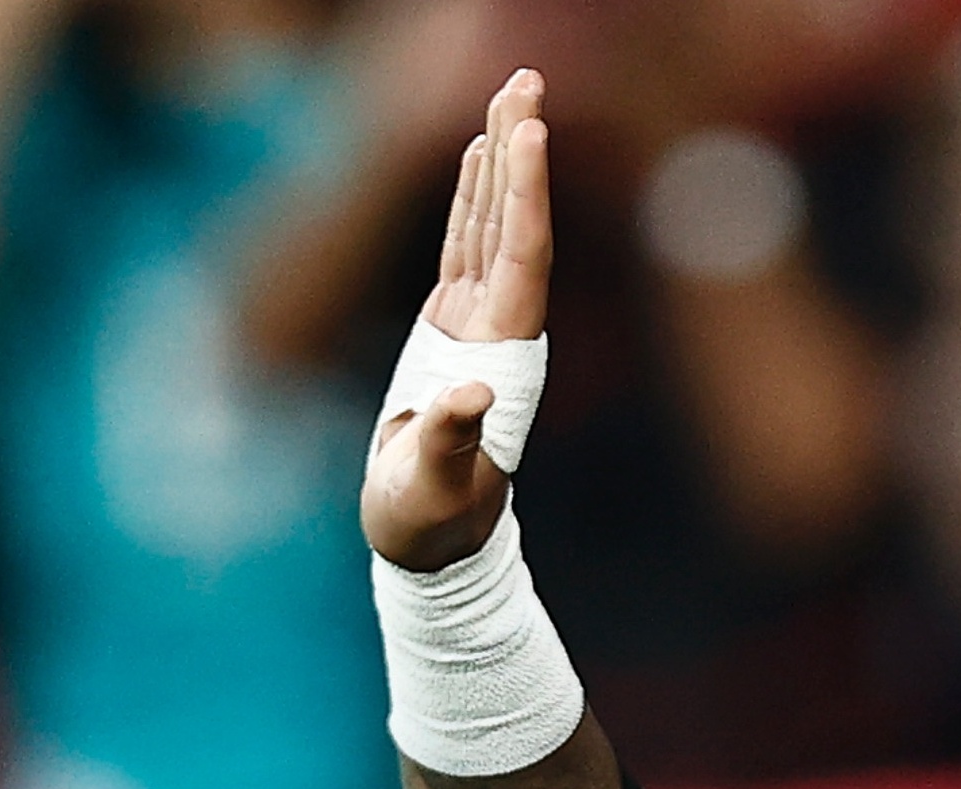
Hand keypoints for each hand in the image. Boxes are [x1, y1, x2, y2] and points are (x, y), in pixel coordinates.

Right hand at [363, 68, 552, 573]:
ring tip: (509, 93)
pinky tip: (478, 155)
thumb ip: (451, 442)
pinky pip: (465, 246)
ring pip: (492, 224)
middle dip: (519, 149)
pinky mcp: (451, 328)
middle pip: (515, 222)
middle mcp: (499, 329)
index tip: (530, 129)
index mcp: (502, 356)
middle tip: (524, 76)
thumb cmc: (430, 521)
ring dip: (501, 160)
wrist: (432, 541)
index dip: (527, 192)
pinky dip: (472, 197)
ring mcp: (476, 324)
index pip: (522, 257)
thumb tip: (464, 399)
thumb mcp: (433, 488)